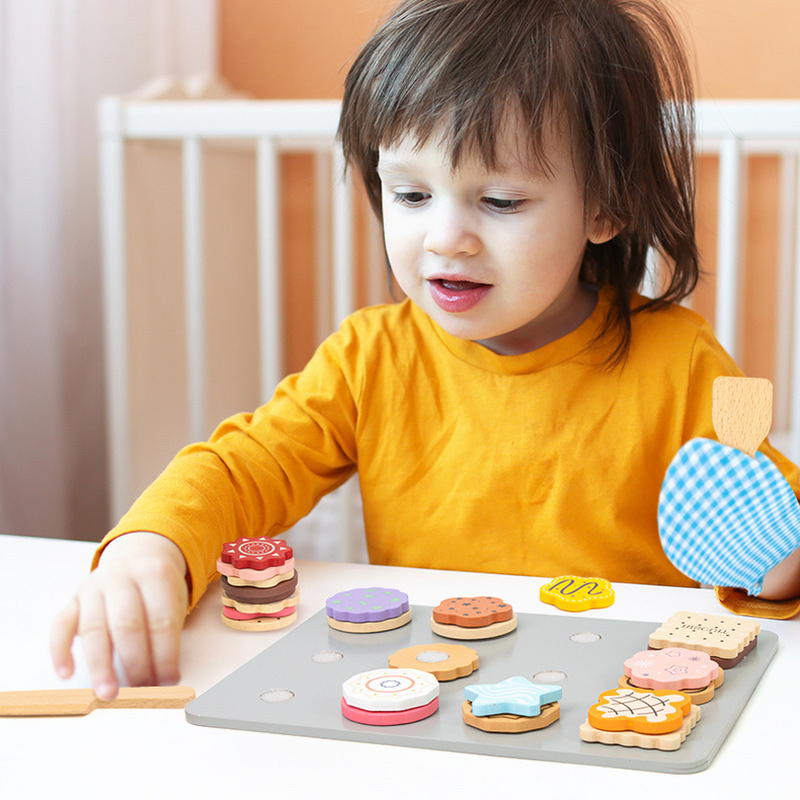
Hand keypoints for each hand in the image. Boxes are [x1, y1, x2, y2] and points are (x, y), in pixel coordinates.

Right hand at [49, 532, 188, 699]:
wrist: (138, 556)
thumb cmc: (158, 589)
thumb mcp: (174, 599)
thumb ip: (168, 634)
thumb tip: (163, 680)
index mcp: (156, 575)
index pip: (162, 621)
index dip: (166, 656)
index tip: (169, 681)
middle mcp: (123, 577)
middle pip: (127, 625)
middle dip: (135, 663)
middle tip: (142, 689)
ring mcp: (94, 586)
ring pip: (93, 628)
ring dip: (101, 666)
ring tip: (108, 693)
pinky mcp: (73, 599)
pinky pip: (60, 625)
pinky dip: (61, 651)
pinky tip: (66, 673)